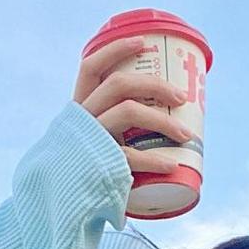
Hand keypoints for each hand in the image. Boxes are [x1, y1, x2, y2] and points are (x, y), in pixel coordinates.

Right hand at [72, 36, 192, 178]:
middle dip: (155, 85)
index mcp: (80, 108)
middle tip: (180, 98)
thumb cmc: (89, 171)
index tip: (143, 42)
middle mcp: (82, 118)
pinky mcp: (98, 163)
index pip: (90, 67)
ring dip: (163, 121)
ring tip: (185, 135)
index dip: (115, 50)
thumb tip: (160, 121)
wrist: (63, 205)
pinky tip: (172, 165)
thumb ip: (118, 130)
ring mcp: (89, 138)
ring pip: (128, 111)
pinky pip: (131, 155)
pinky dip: (155, 160)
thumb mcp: (98, 143)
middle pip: (119, 84)